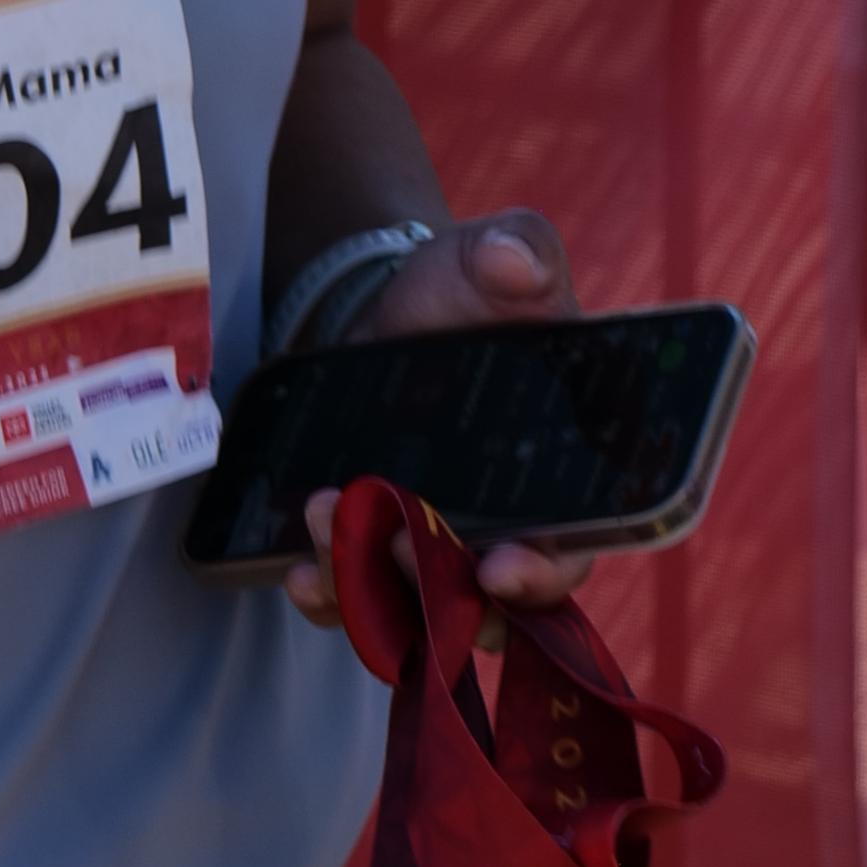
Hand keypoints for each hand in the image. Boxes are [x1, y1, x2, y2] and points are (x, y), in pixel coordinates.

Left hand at [280, 204, 586, 626]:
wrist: (391, 312)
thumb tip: (517, 262)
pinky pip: (355, 602)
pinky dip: (329, 597)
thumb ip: (519, 253)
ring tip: (322, 517)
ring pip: (408, 613)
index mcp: (564, 486)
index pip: (569, 558)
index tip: (500, 569)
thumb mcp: (492, 258)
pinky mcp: (372, 554)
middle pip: (480, 609)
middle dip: (431, 588)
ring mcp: (433, 554)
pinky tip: (297, 571)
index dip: (541, 576)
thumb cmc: (468, 292)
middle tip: (386, 539)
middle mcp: (502, 537)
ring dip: (365, 586)